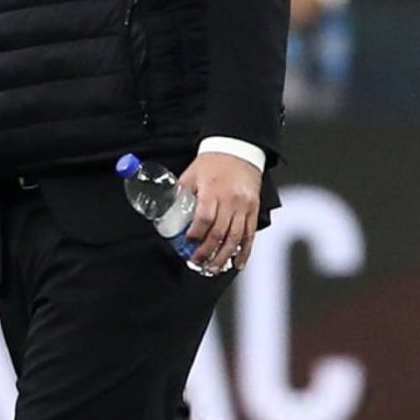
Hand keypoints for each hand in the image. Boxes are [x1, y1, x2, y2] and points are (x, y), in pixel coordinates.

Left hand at [178, 151, 260, 274]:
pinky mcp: (253, 210)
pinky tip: (237, 263)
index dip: (196, 233)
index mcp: (212, 191)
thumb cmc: (213, 163)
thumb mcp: (191, 175)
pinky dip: (244, 251)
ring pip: (235, 238)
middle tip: (197, 261)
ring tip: (213, 268)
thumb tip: (166, 215)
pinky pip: (250, 235)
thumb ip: (180, 195)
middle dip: (207, 251)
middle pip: (219, 232)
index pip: (204, 218)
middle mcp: (230, 201)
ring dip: (223, 256)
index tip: (188, 242)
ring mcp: (244, 207)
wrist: (238, 150)